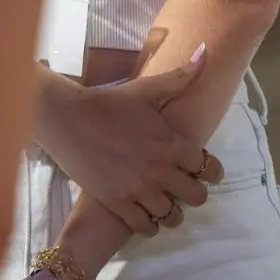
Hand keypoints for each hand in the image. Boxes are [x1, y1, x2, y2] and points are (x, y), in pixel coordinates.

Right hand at [36, 31, 220, 235]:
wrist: (67, 119)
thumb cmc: (108, 102)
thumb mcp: (145, 88)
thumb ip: (179, 77)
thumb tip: (204, 51)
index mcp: (171, 143)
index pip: (209, 168)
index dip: (212, 171)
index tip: (207, 171)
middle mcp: (159, 170)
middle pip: (197, 197)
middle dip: (195, 193)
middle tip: (185, 188)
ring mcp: (138, 189)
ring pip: (173, 216)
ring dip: (172, 211)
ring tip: (165, 203)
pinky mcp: (117, 203)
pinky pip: (146, 227)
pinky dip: (150, 224)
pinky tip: (146, 214)